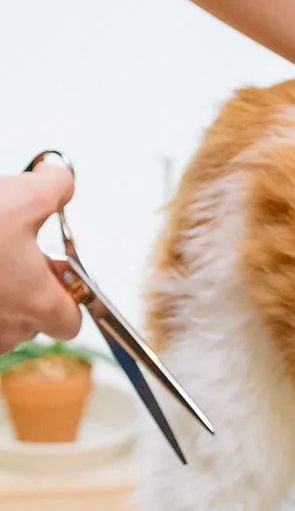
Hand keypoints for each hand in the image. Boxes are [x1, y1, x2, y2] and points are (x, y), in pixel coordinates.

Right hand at [0, 164, 81, 354]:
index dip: (67, 294)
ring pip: (0, 320)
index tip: (55, 267)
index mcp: (39, 303)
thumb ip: (54, 187)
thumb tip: (59, 180)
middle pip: (33, 320)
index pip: (71, 321)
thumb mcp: (21, 196)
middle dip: (27, 288)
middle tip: (12, 252)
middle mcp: (10, 330)